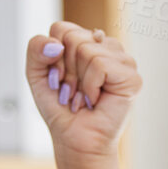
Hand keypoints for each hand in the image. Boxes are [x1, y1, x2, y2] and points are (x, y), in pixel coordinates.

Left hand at [26, 21, 140, 160]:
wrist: (74, 140)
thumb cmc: (60, 109)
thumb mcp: (37, 75)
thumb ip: (35, 49)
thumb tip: (55, 44)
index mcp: (87, 41)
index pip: (61, 28)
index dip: (52, 57)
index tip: (59, 80)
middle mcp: (107, 46)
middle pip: (72, 37)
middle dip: (65, 70)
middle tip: (72, 91)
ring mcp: (122, 60)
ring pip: (86, 50)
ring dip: (77, 81)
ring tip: (83, 98)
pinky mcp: (131, 76)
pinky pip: (99, 64)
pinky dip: (90, 86)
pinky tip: (95, 99)